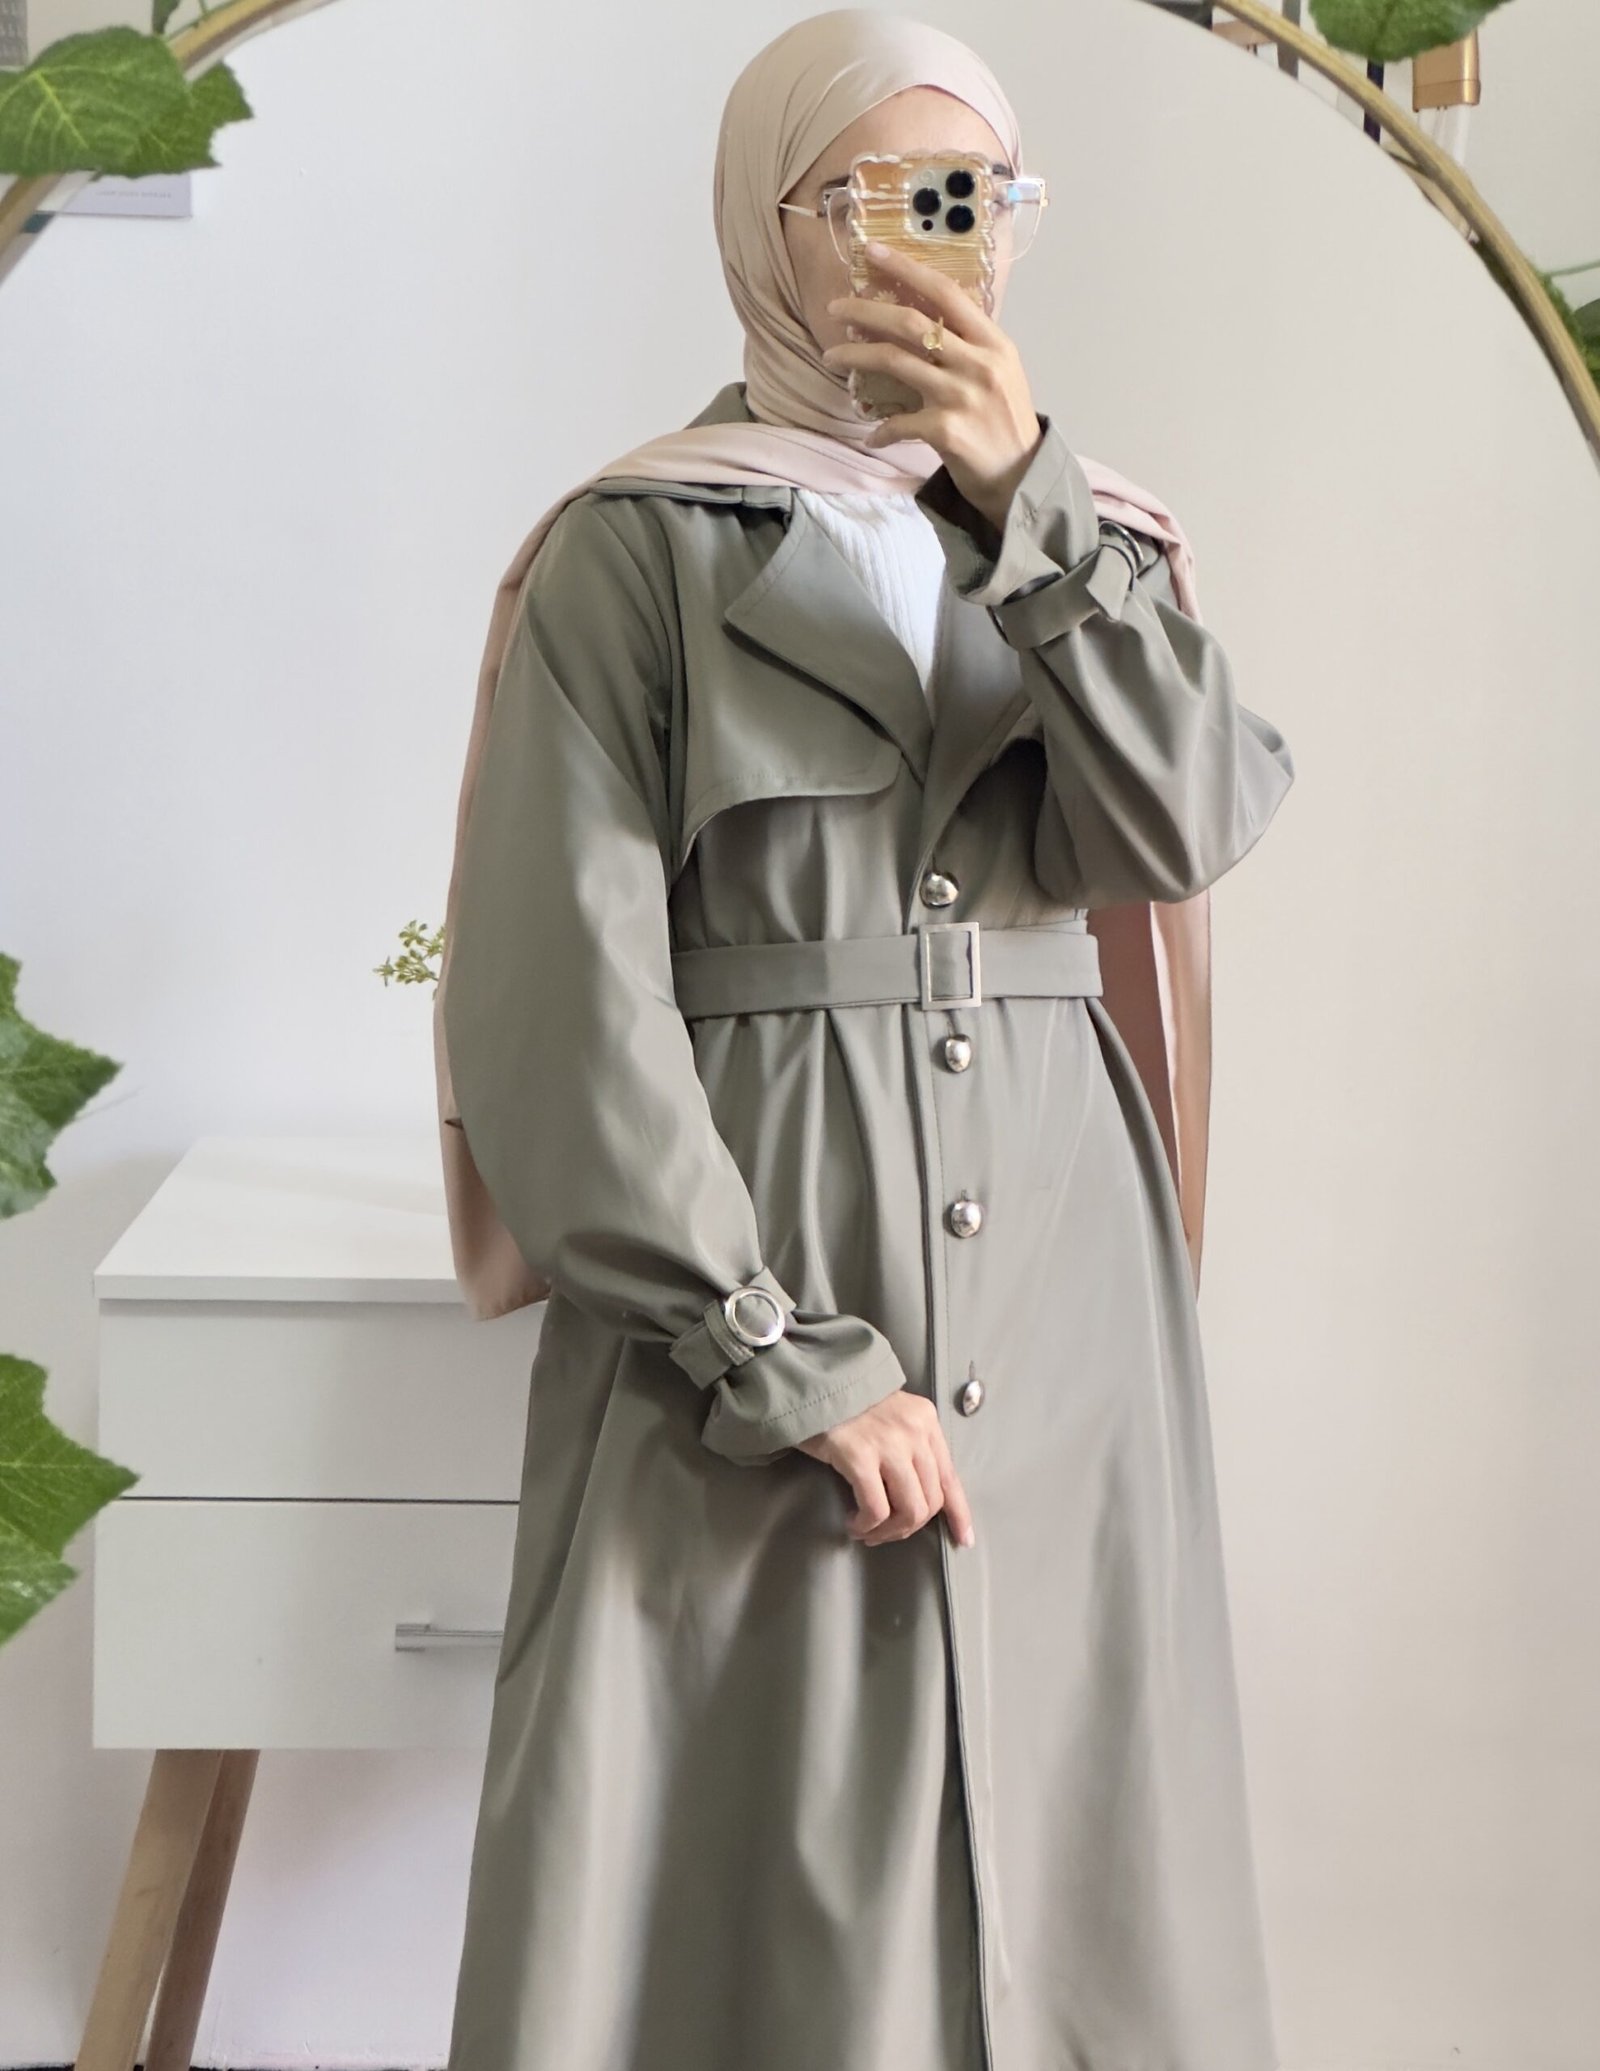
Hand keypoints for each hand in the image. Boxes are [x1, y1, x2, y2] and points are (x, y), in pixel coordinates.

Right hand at [795, 1389, 976, 1549]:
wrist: (811, 1384)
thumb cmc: (849, 1404)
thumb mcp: (893, 1417)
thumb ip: (912, 1445)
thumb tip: (921, 1493)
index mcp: (926, 1421)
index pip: (951, 1476)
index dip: (959, 1513)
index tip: (963, 1539)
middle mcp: (914, 1432)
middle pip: (931, 1500)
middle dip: (909, 1527)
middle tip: (885, 1532)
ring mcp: (889, 1443)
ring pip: (909, 1510)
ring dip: (889, 1531)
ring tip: (868, 1530)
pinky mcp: (859, 1456)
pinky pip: (876, 1510)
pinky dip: (866, 1525)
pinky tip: (853, 1523)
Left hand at [820, 238, 1043, 532]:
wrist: (1022, 478)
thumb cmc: (1006, 422)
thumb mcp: (1000, 371)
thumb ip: (970, 344)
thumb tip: (926, 317)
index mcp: (993, 342)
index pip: (946, 292)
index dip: (907, 268)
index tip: (874, 252)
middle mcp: (978, 363)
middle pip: (911, 322)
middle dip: (866, 310)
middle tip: (835, 307)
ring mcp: (961, 396)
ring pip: (895, 361)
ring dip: (855, 356)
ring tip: (831, 356)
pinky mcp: (946, 431)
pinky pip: (898, 422)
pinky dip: (880, 429)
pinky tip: (872, 434)